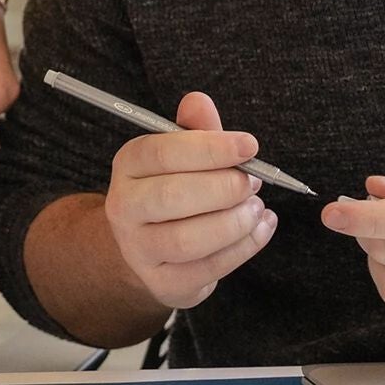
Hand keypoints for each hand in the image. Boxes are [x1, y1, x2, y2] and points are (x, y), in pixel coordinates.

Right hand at [104, 91, 278, 310]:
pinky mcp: (163, 283)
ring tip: (256, 208)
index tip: (250, 146)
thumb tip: (198, 101)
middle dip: (223, 188)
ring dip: (234, 223)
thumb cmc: (176, 187)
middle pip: (172, 198)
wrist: (154, 246)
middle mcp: (124, 207)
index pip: (162, 153)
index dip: (210, 148)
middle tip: (252, 182)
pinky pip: (206, 270)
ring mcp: (139, 250)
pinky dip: (243, 249)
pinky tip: (260, 228)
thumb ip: (196, 128)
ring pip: (188, 240)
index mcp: (129, 164)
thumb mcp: (183, 152)